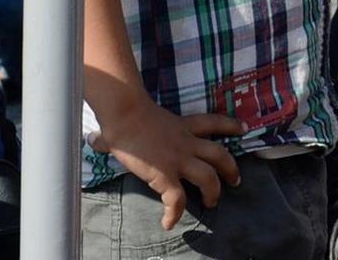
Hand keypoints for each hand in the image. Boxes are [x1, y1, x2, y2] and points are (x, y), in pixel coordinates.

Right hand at [88, 97, 243, 229]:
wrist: (125, 115)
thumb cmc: (125, 115)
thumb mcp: (136, 119)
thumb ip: (124, 131)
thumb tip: (95, 139)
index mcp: (182, 126)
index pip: (213, 122)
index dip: (230, 126)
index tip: (243, 129)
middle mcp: (186, 142)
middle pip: (220, 154)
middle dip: (231, 168)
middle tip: (235, 180)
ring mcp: (178, 159)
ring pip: (209, 177)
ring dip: (213, 191)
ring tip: (212, 203)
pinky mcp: (166, 175)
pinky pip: (176, 200)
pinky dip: (174, 214)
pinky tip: (168, 223)